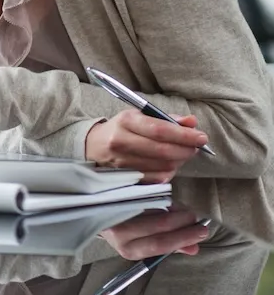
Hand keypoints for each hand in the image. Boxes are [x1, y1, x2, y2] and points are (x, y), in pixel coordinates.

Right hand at [84, 109, 205, 182]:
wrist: (92, 145)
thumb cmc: (121, 129)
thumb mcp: (139, 116)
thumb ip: (167, 119)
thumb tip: (192, 121)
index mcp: (126, 121)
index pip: (160, 130)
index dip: (184, 135)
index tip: (201, 137)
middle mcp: (121, 141)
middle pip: (163, 150)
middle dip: (186, 150)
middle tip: (195, 147)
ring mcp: (122, 161)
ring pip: (162, 166)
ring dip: (179, 161)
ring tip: (181, 154)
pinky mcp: (125, 177)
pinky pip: (156, 178)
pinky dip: (168, 172)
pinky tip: (168, 165)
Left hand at [101, 208, 210, 259]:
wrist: (97, 217)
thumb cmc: (128, 232)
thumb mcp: (146, 243)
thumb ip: (170, 245)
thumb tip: (194, 248)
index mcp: (129, 249)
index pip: (160, 244)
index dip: (183, 238)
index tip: (202, 231)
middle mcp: (118, 234)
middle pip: (157, 226)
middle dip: (182, 221)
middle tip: (195, 217)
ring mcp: (113, 215)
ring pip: (150, 209)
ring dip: (172, 209)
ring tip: (184, 209)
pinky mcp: (111, 199)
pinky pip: (140, 196)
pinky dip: (158, 197)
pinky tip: (167, 198)